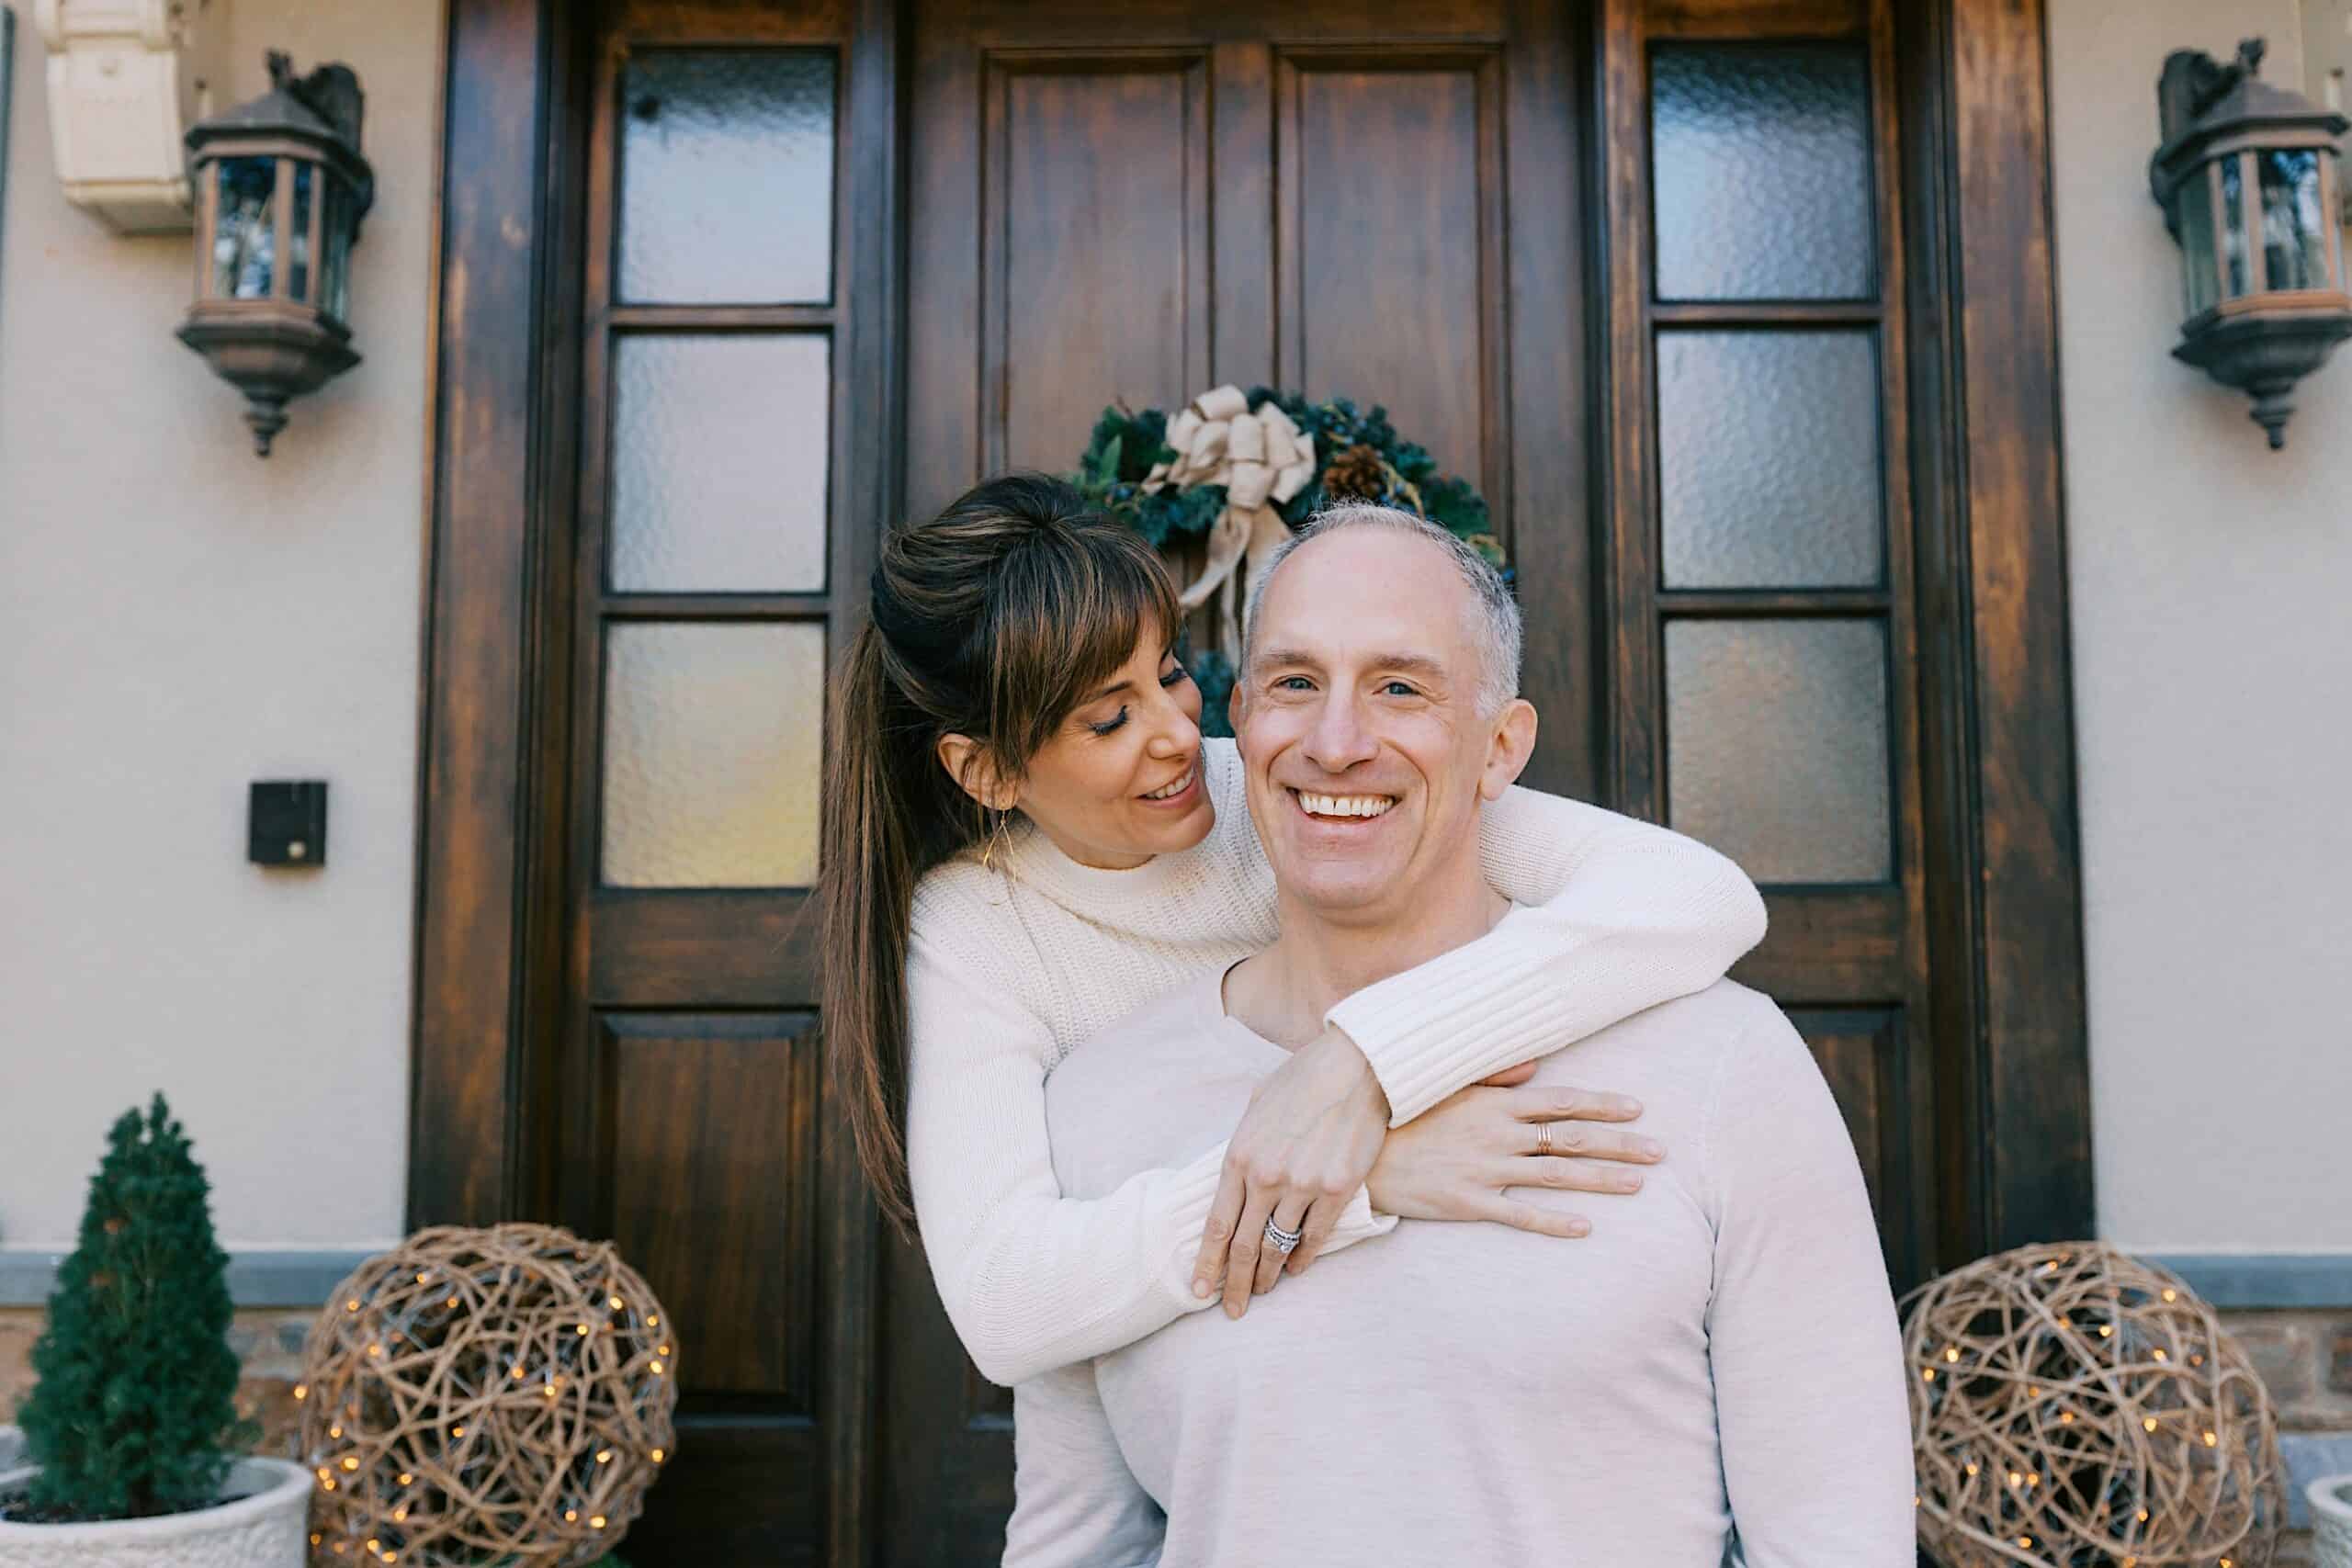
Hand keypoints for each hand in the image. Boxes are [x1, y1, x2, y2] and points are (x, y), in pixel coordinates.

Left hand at [1190, 1025, 1389, 1318]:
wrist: (1355, 1066)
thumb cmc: (1303, 1080)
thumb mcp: (1256, 1106)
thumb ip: (1244, 1146)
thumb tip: (1238, 1175)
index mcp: (1239, 1156)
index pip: (1217, 1225)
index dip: (1207, 1263)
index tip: (1200, 1290)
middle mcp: (1266, 1177)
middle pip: (1244, 1246)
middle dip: (1235, 1283)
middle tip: (1232, 1309)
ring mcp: (1302, 1186)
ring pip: (1278, 1246)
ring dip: (1268, 1275)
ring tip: (1262, 1291)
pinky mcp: (1337, 1190)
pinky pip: (1315, 1237)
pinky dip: (1303, 1259)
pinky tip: (1295, 1270)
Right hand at [1366, 1081, 1658, 1237]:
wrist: (1360, 1154)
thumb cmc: (1405, 1116)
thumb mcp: (1447, 1085)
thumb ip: (1494, 1074)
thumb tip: (1535, 1064)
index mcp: (1495, 1103)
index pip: (1561, 1100)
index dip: (1602, 1104)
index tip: (1638, 1109)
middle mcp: (1497, 1134)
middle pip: (1570, 1139)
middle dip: (1619, 1144)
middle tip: (1658, 1151)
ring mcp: (1485, 1169)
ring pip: (1555, 1175)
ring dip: (1600, 1179)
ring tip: (1638, 1184)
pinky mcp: (1468, 1202)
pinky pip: (1519, 1214)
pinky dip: (1553, 1221)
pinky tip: (1585, 1227)